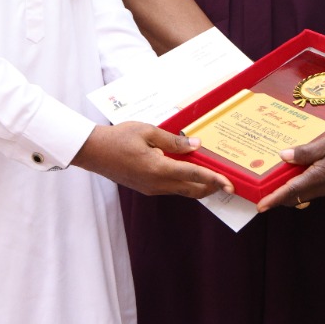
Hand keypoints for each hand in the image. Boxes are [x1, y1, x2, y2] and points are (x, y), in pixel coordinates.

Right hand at [72, 123, 232, 197]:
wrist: (94, 152)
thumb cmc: (118, 138)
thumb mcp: (148, 131)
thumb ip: (174, 141)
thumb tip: (196, 145)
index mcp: (159, 168)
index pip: (194, 175)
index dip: (215, 179)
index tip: (230, 184)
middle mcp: (157, 183)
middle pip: (193, 189)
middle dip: (212, 187)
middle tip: (228, 180)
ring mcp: (152, 188)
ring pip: (184, 191)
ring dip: (200, 186)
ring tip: (214, 177)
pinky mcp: (147, 188)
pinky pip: (173, 189)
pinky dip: (186, 183)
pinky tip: (190, 173)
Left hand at [256, 130, 324, 211]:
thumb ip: (306, 151)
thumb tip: (283, 155)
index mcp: (318, 176)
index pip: (291, 191)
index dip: (274, 199)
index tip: (261, 206)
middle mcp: (322, 187)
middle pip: (294, 197)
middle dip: (277, 199)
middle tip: (260, 194)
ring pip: (302, 195)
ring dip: (287, 194)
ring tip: (272, 185)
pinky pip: (310, 190)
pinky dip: (298, 188)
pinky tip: (293, 175)